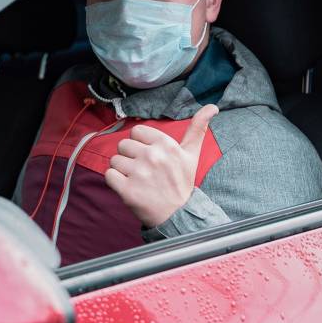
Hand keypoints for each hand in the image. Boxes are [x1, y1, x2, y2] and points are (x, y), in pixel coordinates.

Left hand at [105, 104, 218, 227]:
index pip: (136, 132)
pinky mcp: (127, 190)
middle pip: (123, 145)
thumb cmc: (181, 183)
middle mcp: (152, 156)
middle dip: (130, 157)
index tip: (149, 156)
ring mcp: (139, 173)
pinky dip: (115, 182)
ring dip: (122, 170)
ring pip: (115, 160)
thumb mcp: (191, 154)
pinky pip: (109, 175)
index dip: (140, 144)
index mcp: (166, 145)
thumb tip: (212, 106)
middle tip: (144, 171)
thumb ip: (197, 129)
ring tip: (137, 180)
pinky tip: (128, 187)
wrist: (177, 215)